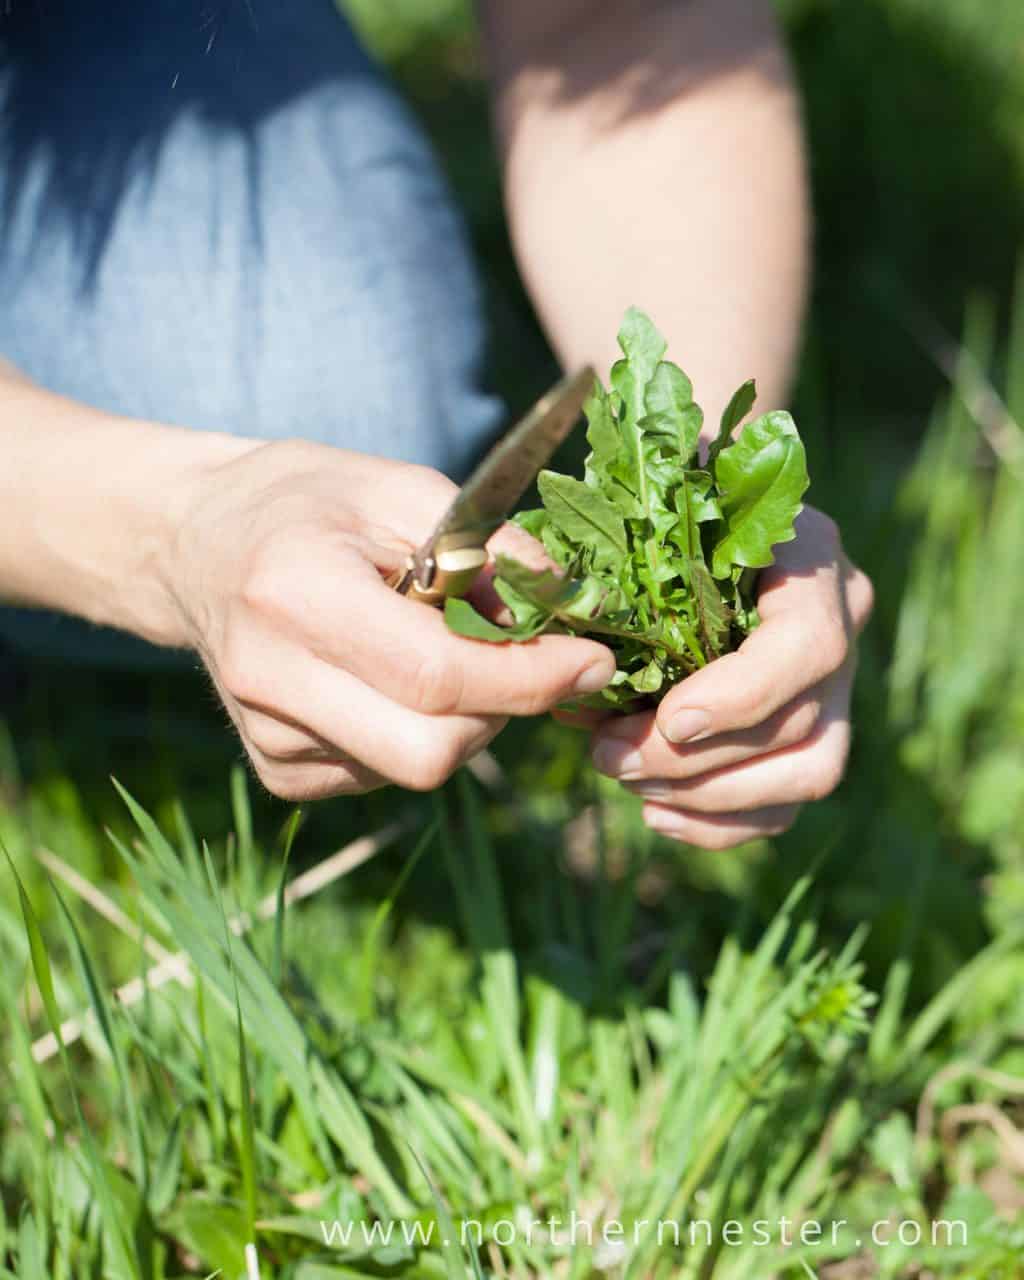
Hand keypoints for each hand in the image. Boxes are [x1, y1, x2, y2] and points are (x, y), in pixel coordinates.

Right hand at [171, 441, 615, 799]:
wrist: (196, 547)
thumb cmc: (305, 504)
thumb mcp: (398, 487)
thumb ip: (487, 545)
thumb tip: (568, 606)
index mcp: (298, 596)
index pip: (436, 676)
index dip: (531, 678)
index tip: (593, 660)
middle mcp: (271, 680)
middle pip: (430, 751)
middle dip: (503, 711)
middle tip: (519, 657)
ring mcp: (269, 738)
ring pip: (415, 768)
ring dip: (464, 720)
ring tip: (438, 649)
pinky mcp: (278, 772)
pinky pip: (385, 773)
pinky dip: (418, 730)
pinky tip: (392, 678)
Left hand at [587, 506, 872, 848]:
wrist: (699, 491)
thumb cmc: (661, 489)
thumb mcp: (644, 496)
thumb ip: (616, 549)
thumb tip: (549, 623)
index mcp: (811, 552)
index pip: (808, 645)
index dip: (742, 695)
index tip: (669, 720)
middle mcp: (841, 617)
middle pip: (799, 725)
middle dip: (696, 761)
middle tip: (608, 756)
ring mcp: (835, 677)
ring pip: (807, 773)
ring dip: (707, 797)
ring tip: (625, 778)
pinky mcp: (811, 724)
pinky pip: (787, 800)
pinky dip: (720, 821)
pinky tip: (656, 811)